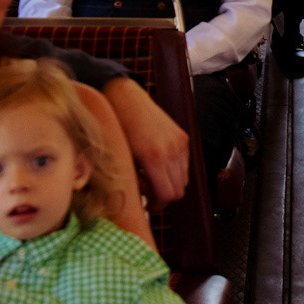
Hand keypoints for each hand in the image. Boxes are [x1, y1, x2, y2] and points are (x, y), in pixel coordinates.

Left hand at [112, 82, 190, 206]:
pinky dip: (174, 170)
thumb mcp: (122, 157)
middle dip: (164, 196)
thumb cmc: (118, 126)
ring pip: (184, 179)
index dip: (158, 205)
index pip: (168, 195)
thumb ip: (135, 181)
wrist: (126, 98)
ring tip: (151, 176)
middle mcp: (171, 150)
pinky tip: (158, 164)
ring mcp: (179, 143)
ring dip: (170, 183)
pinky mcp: (183, 137)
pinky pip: (185, 165)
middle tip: (148, 192)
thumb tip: (144, 197)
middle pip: (179, 190)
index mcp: (154, 157)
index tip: (149, 205)